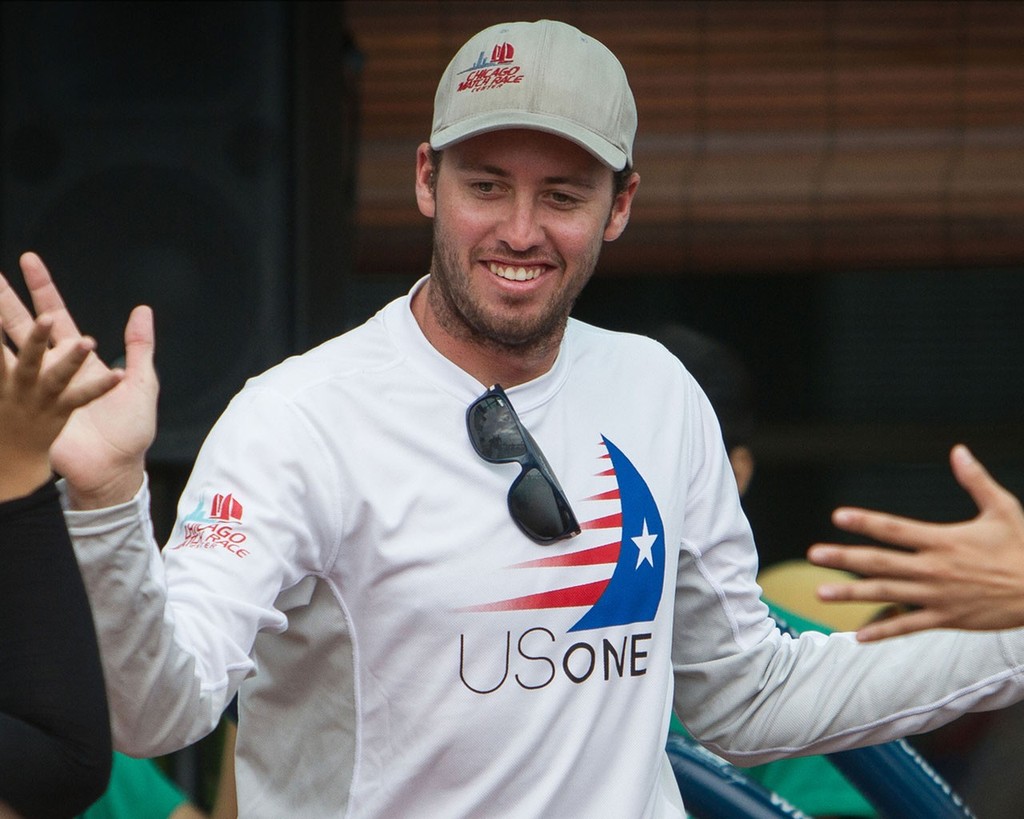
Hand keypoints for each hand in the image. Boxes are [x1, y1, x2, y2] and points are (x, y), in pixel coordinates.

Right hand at [0, 252, 157, 507]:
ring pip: (31, 359)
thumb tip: (142, 309)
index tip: (27, 260)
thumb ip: (140, 346)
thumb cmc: (128, 429)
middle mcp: (56, 371)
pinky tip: (77, 353)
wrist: (118, 472)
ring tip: (39, 322)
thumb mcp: (142, 382)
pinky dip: (71, 382)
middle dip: (9, 304)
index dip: (42, 288)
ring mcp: (48, 393)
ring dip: (35, 341)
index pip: (54, 314)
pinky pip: (59, 394)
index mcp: (74, 359)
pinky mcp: (55, 416)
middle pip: (27, 330)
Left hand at [807, 445, 1023, 640]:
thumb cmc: (1022, 549)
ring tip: (820, 593)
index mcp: (943, 541)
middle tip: (813, 555)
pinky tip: (856, 635)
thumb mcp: (1003, 509)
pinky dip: (882, 630)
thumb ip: (976, 481)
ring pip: (886, 594)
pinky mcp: (945, 619)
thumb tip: (959, 450)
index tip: (838, 516)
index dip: (865, 522)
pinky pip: (908, 626)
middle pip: (880, 562)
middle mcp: (933, 569)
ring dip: (851, 594)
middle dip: (844, 558)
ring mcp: (937, 597)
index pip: (895, 529)